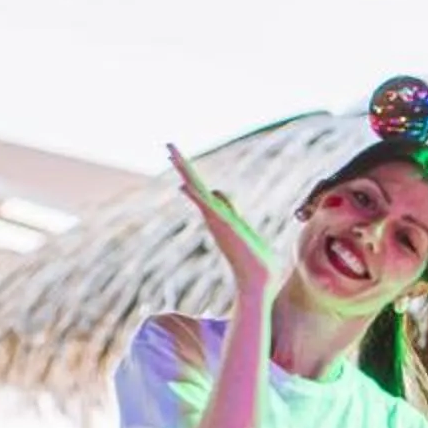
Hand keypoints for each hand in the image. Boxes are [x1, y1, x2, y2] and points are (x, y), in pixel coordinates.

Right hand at [167, 145, 278, 303]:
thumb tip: (227, 207)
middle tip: (168, 146)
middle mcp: (214, 217)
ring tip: (171, 151)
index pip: (205, 192)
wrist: (259, 280)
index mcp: (220, 217)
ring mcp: (216, 220)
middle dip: (183, 165)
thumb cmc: (256, 261)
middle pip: (195, 185)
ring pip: (197, 189)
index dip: (193, 178)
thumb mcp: (247, 232)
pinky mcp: (222, 225)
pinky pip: (205, 205)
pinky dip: (194, 195)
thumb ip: (236, 217)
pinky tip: (183, 184)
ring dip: (185, 170)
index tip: (178, 167)